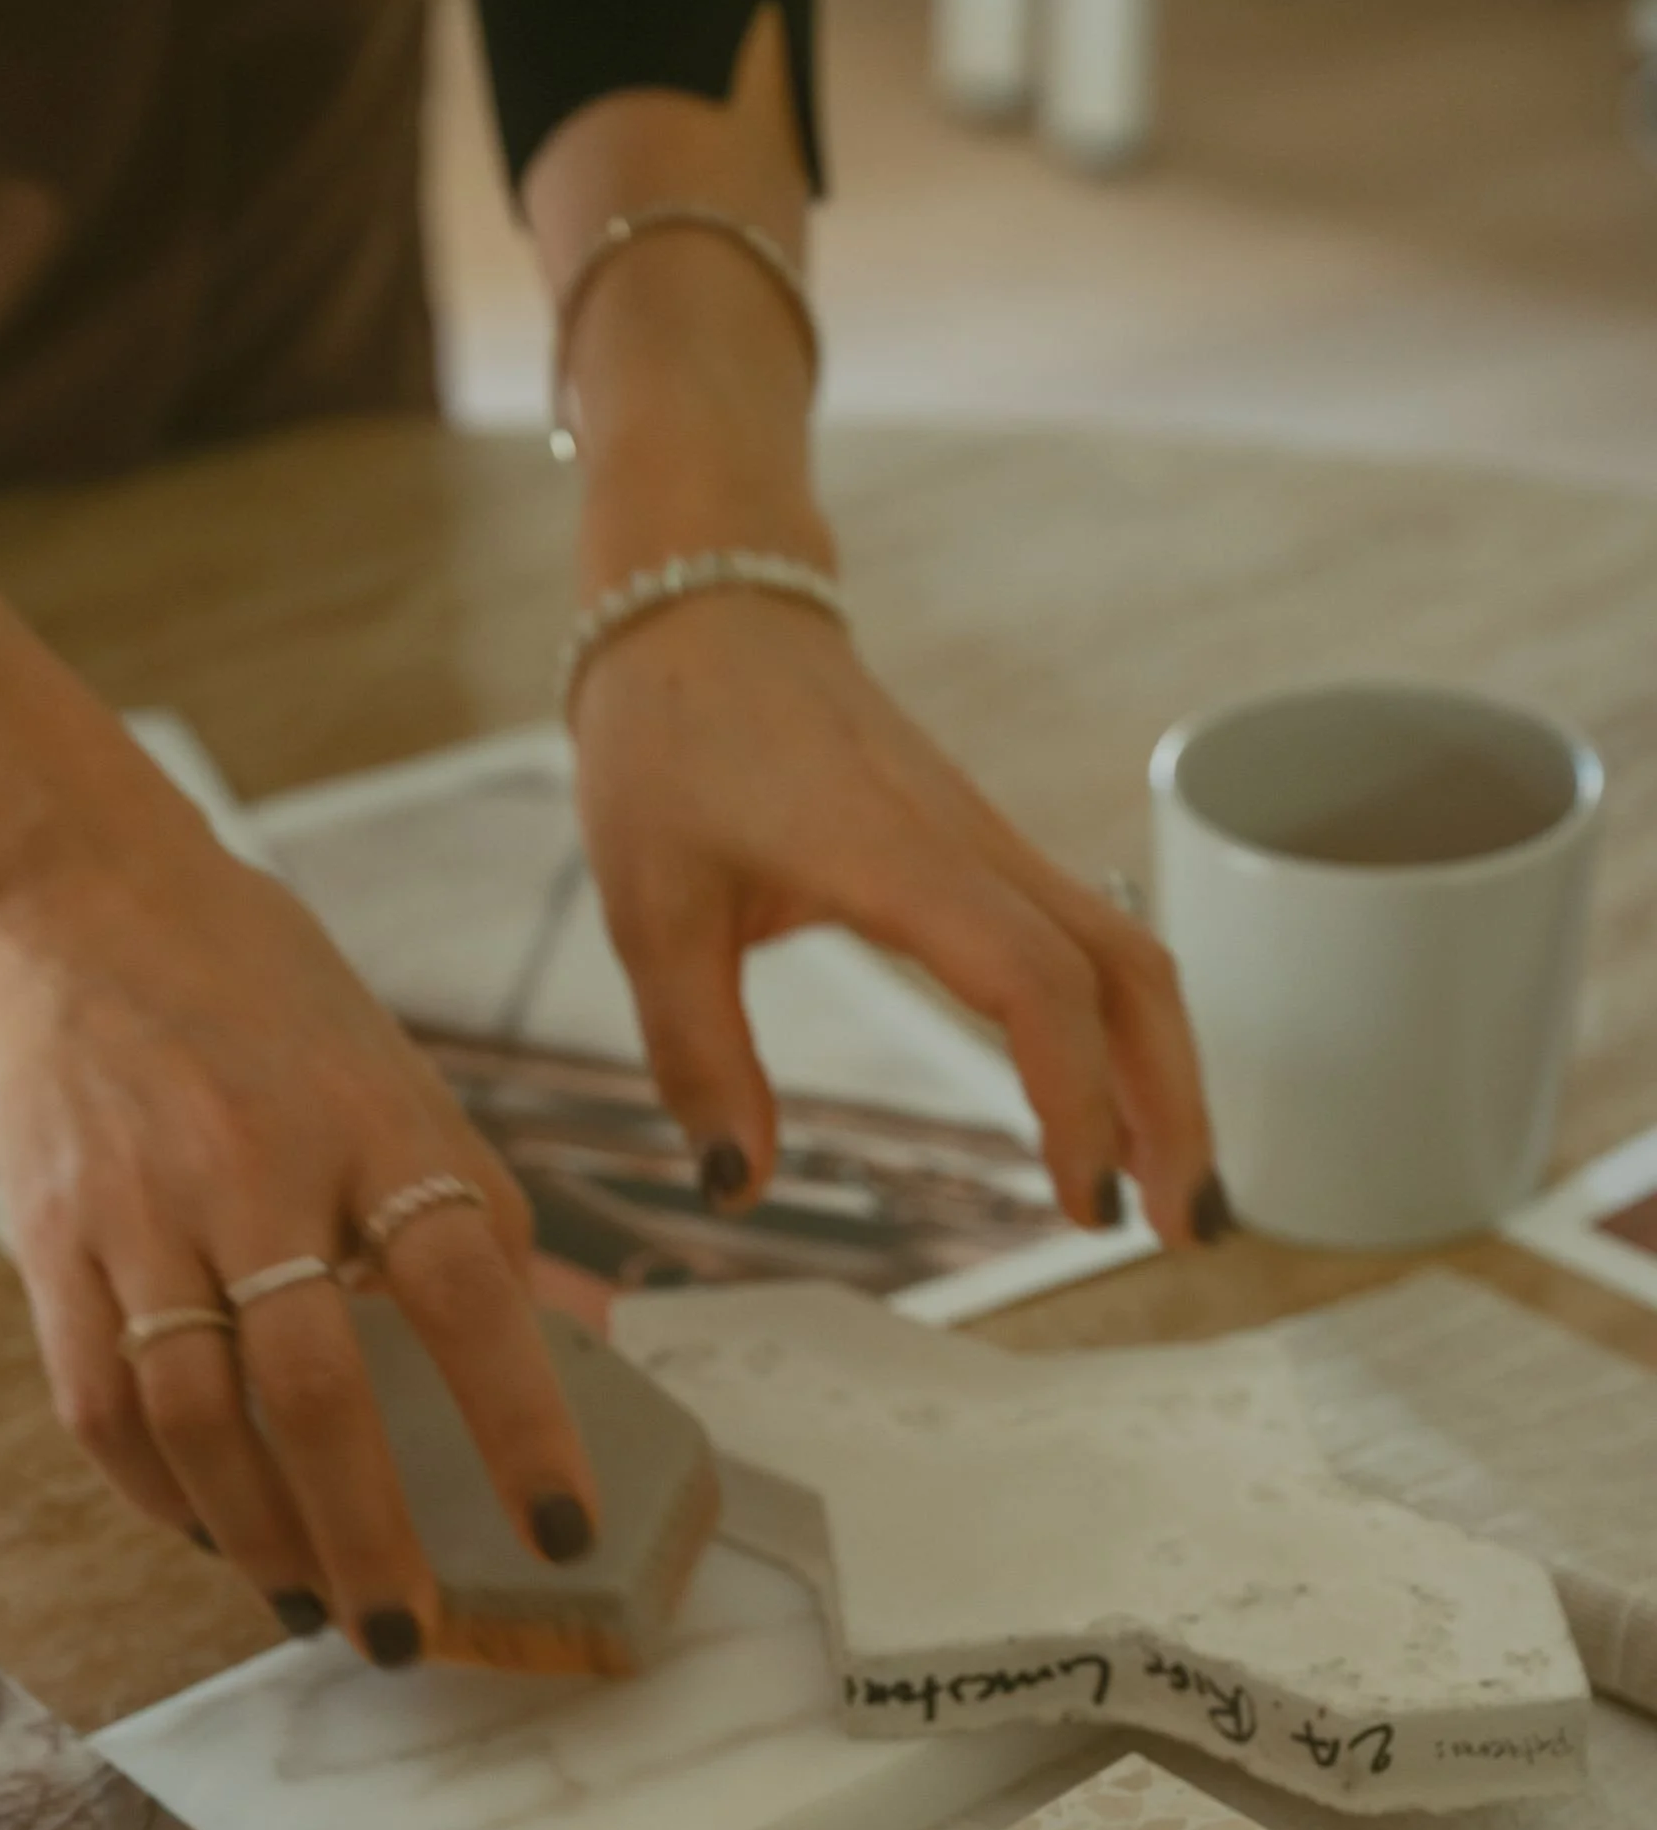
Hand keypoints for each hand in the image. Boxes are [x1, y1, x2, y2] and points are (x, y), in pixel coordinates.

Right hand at [0, 814, 598, 1660]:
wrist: (78, 898)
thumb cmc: (266, 995)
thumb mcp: (399, 1075)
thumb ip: (478, 1212)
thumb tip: (589, 1336)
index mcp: (375, 1122)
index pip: (466, 1289)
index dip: (522, 1420)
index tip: (560, 1527)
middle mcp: (258, 1169)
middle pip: (317, 1387)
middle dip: (368, 1533)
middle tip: (406, 1633)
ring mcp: (143, 1208)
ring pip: (197, 1416)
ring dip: (260, 1535)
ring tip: (311, 1606)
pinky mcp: (52, 1238)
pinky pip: (98, 1399)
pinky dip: (157, 1492)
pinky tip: (209, 1536)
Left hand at [571, 587, 1222, 1243]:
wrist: (702, 604)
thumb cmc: (670, 741)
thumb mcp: (646, 909)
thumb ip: (695, 1053)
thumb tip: (734, 1184)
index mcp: (894, 857)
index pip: (1036, 984)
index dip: (1076, 1098)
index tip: (1083, 1204)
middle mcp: (972, 845)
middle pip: (1131, 972)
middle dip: (1173, 1102)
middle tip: (1183, 1226)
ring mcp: (992, 841)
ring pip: (1130, 952)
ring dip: (1165, 1069)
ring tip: (1169, 1186)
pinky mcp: (986, 847)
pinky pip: (1089, 938)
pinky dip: (1122, 1027)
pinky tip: (1113, 1104)